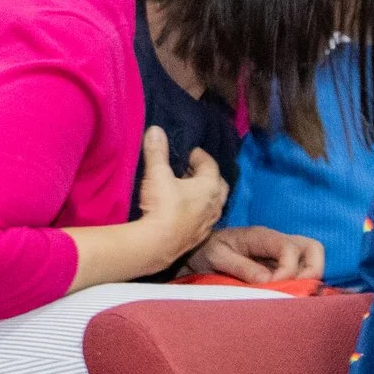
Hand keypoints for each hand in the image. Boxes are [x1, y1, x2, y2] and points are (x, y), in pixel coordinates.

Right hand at [134, 127, 226, 271]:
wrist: (158, 244)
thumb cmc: (163, 205)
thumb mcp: (157, 174)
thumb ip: (157, 152)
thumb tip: (156, 129)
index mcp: (209, 186)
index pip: (210, 164)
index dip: (199, 156)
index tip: (188, 152)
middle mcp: (215, 204)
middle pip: (217, 185)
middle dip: (206, 176)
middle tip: (190, 171)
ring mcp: (209, 222)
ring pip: (213, 204)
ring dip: (203, 196)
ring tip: (186, 191)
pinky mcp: (200, 237)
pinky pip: (204, 219)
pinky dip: (197, 212)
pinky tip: (184, 212)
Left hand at [182, 225, 323, 284]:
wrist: (198, 254)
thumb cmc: (205, 251)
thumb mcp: (215, 256)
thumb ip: (241, 267)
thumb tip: (267, 281)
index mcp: (261, 236)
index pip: (290, 248)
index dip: (288, 270)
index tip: (273, 286)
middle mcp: (277, 243)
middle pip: (313, 249)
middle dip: (312, 270)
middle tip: (297, 290)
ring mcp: (281, 255)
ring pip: (312, 261)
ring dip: (308, 279)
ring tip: (292, 295)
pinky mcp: (279, 268)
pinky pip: (300, 274)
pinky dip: (299, 285)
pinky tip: (286, 297)